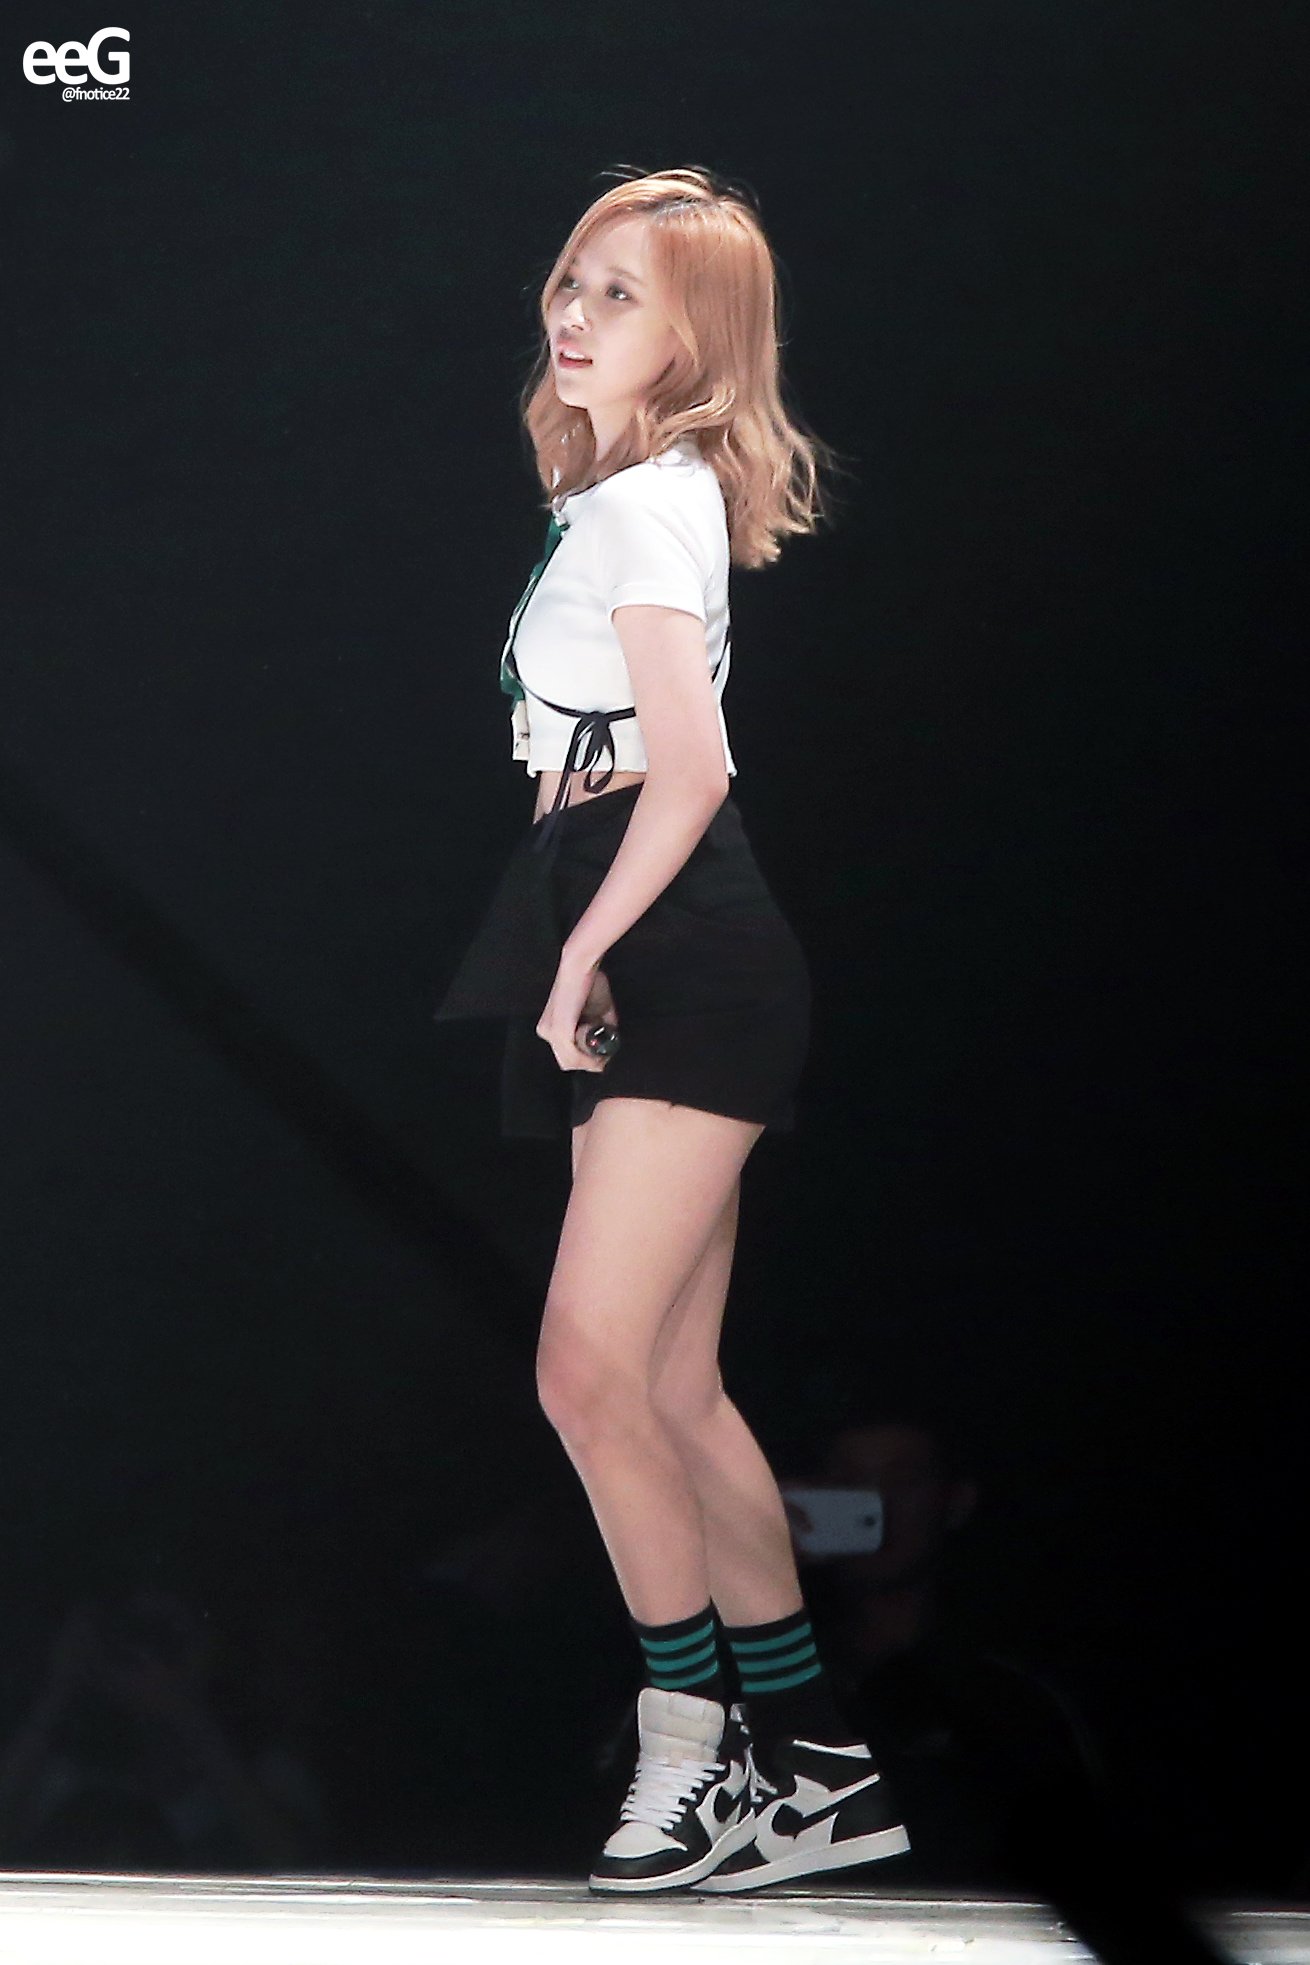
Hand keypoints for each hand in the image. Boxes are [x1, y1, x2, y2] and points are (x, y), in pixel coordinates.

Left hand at [536, 951, 617, 1073]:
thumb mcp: (598, 1011)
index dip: (586, 1060)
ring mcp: (550, 1032)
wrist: (582, 965)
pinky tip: (597, 1047)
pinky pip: (573, 1056)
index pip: (566, 1055)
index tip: (603, 1057)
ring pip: (570, 1062)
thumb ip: (601, 1027)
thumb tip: (610, 1041)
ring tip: (602, 1046)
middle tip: (605, 1056)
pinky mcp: (558, 1031)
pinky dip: (588, 1057)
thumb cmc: (590, 982)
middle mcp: (545, 1030)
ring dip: (590, 1058)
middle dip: (589, 1061)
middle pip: (567, 1062)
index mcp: (550, 1026)